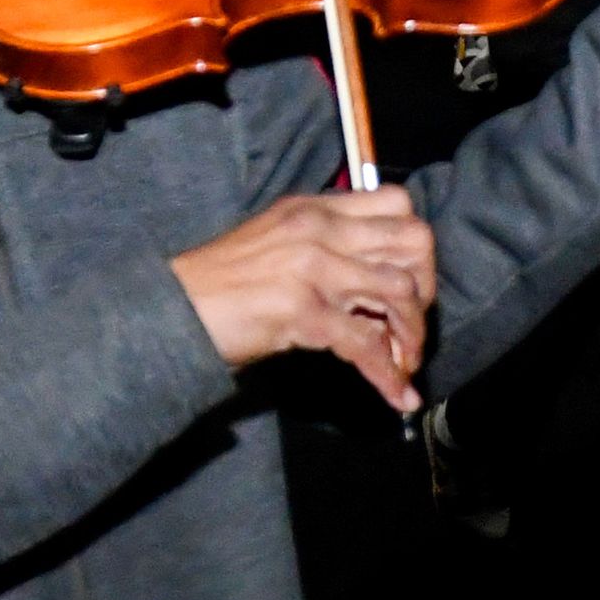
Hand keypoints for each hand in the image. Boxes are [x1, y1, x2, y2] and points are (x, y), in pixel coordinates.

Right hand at [171, 187, 439, 414]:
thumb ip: (327, 247)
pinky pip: (367, 345)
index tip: (409, 283)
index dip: (415, 247)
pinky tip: (397, 396)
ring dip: (413, 333)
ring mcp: (312, 267)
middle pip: (414, 241)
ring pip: (400, 290)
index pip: (398, 203)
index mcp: (315, 208)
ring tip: (406, 362)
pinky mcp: (303, 311)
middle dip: (426, 289)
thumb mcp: (278, 243)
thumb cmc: (223, 285)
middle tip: (410, 326)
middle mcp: (319, 228)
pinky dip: (389, 375)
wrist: (173, 309)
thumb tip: (379, 282)